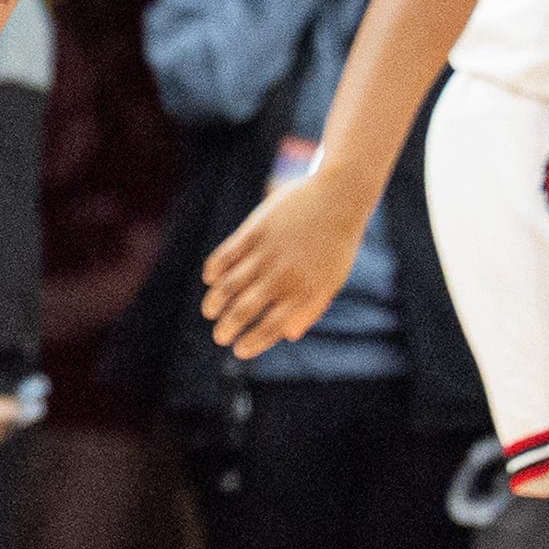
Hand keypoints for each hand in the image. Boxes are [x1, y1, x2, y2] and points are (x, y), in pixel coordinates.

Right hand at [200, 167, 371, 359]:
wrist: (339, 198)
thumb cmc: (336, 243)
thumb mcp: (331, 280)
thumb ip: (310, 308)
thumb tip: (289, 335)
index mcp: (303, 293)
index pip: (270, 328)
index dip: (251, 343)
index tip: (239, 350)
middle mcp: (281, 276)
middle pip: (243, 310)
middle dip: (227, 328)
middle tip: (219, 337)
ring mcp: (266, 253)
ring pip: (229, 285)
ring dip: (215, 302)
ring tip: (209, 312)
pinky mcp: (254, 230)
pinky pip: (226, 255)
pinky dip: (214, 269)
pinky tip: (210, 279)